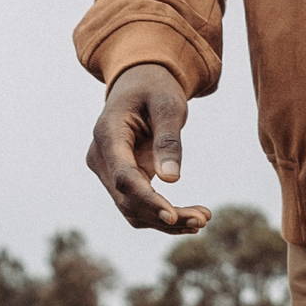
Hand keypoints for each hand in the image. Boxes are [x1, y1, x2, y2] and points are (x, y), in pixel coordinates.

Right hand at [86, 63, 210, 234]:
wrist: (139, 84)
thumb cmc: (155, 89)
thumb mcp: (168, 106)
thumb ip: (168, 140)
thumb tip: (171, 179)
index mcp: (107, 135)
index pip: (124, 177)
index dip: (147, 200)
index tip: (172, 217)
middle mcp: (100, 158)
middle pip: (128, 199)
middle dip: (164, 215)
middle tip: (204, 218)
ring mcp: (107, 171)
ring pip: (131, 209)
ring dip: (165, 221)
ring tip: (203, 218)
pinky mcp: (120, 179)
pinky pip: (137, 205)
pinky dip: (161, 215)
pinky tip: (189, 219)